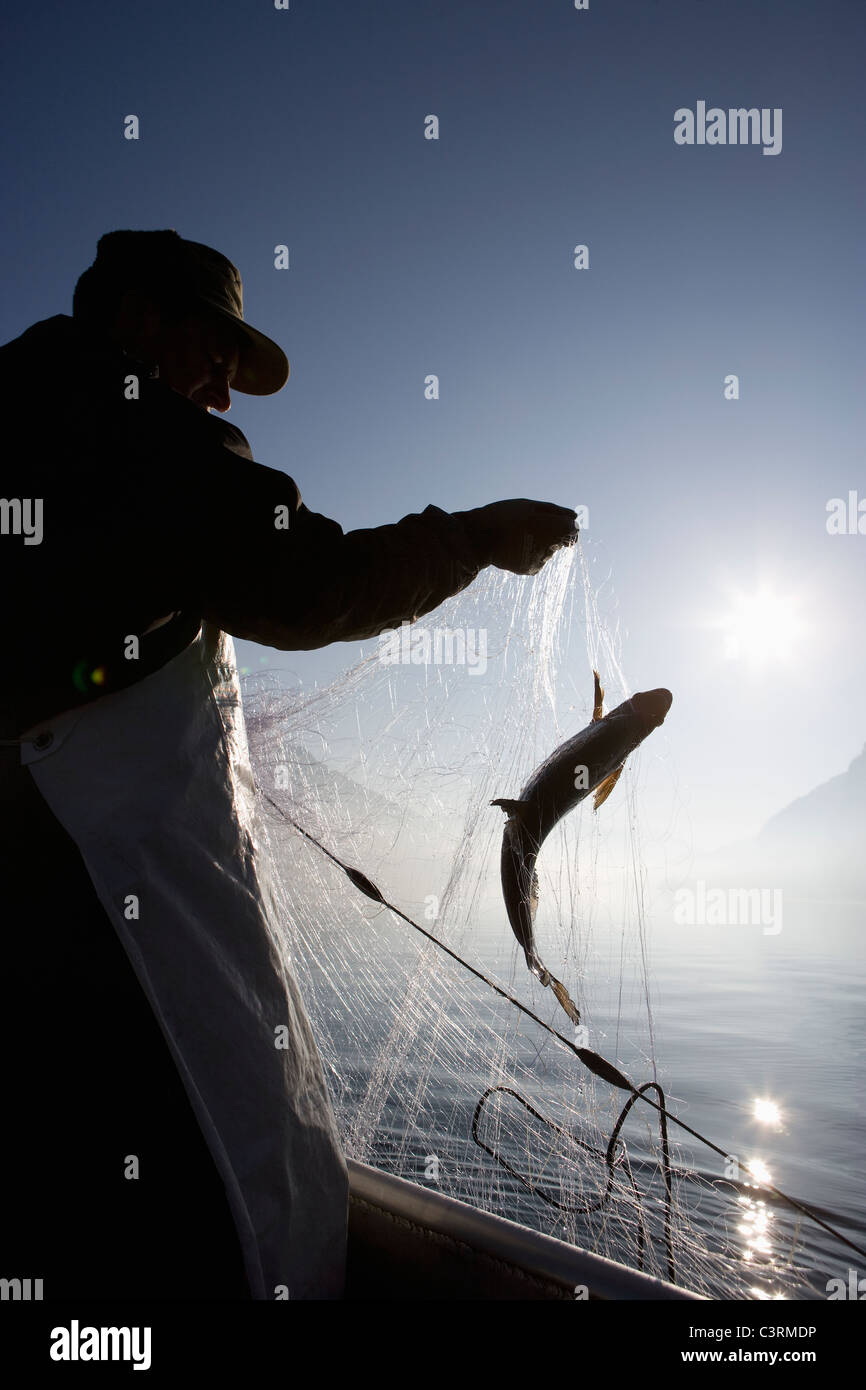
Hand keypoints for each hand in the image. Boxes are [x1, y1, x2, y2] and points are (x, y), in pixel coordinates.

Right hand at [464, 499, 578, 574]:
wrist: (477, 538)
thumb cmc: (503, 517)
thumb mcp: (528, 506)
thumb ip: (554, 511)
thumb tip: (575, 517)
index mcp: (549, 525)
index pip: (572, 528)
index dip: (566, 523)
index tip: (555, 521)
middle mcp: (547, 545)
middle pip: (562, 539)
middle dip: (551, 532)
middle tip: (529, 527)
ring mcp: (540, 559)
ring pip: (550, 549)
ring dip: (541, 543)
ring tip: (518, 536)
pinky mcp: (531, 569)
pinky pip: (539, 560)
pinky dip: (532, 553)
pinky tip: (516, 548)